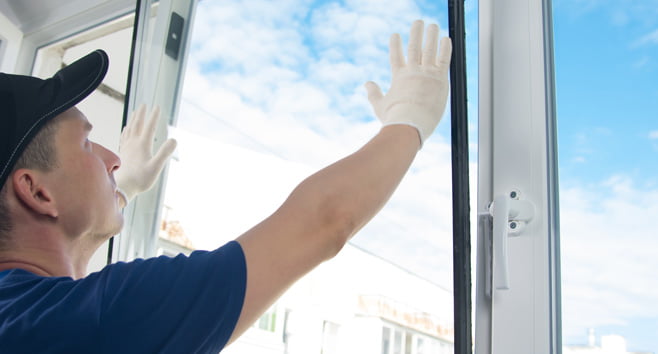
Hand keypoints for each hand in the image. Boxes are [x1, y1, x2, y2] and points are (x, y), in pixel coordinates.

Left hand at [115, 104, 176, 206]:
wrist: (122, 187)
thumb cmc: (140, 179)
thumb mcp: (156, 167)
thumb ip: (165, 153)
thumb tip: (174, 139)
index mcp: (142, 145)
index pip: (149, 126)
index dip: (154, 116)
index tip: (157, 106)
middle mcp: (133, 143)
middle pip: (137, 124)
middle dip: (142, 114)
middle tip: (144, 104)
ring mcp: (127, 147)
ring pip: (130, 129)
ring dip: (134, 119)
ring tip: (136, 112)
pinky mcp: (122, 153)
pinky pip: (124, 137)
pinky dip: (126, 130)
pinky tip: (126, 128)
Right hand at [365, 19, 451, 146]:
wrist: (410, 123)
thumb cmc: (394, 119)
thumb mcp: (379, 105)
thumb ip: (373, 93)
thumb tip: (366, 84)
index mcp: (398, 77)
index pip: (396, 56)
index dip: (395, 45)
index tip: (395, 35)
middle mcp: (413, 71)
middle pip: (414, 47)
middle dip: (416, 33)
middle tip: (418, 22)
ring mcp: (427, 73)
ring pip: (429, 49)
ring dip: (431, 35)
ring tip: (432, 25)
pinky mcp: (440, 78)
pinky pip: (444, 59)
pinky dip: (445, 48)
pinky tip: (446, 38)